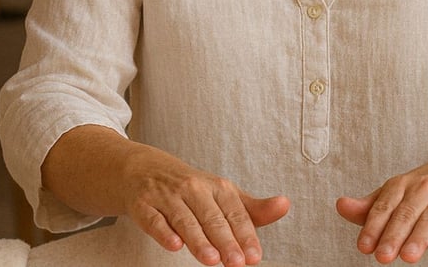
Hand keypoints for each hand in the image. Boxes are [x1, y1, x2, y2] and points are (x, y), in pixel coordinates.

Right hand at [121, 146, 288, 266]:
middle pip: (213, 218)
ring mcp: (167, 196)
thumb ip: (253, 208)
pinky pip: (154, 219)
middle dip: (226, 241)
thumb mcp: (223, 194)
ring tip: (212, 260)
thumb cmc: (191, 188)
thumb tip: (284, 205)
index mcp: (217, 187)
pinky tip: (174, 245)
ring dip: (199, 240)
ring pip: (185, 220)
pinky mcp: (143, 204)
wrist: (144, 169)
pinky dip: (164, 232)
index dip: (246, 235)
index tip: (254, 256)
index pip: (235, 213)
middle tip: (238, 263)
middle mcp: (194, 189)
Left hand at [336, 150, 427, 264]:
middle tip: (383, 256)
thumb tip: (341, 206)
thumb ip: (369, 206)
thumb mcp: (396, 192)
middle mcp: (423, 188)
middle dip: (393, 235)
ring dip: (418, 238)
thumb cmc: (426, 187)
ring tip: (408, 256)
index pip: (383, 207)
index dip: (373, 227)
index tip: (364, 246)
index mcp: (400, 184)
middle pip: (405, 213)